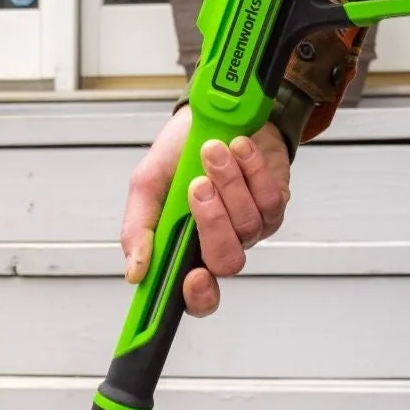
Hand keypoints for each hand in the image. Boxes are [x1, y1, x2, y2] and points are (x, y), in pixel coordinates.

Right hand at [120, 108, 291, 318]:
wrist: (214, 112)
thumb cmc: (179, 152)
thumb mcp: (146, 185)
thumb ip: (138, 229)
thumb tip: (135, 272)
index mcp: (183, 249)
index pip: (196, 296)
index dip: (198, 297)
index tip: (193, 277)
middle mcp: (218, 244)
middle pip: (226, 262)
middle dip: (213, 222)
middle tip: (196, 185)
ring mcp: (249, 227)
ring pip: (248, 226)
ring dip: (230, 183)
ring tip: (214, 150)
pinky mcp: (274, 204)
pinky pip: (270, 200)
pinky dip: (253, 171)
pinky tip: (240, 148)